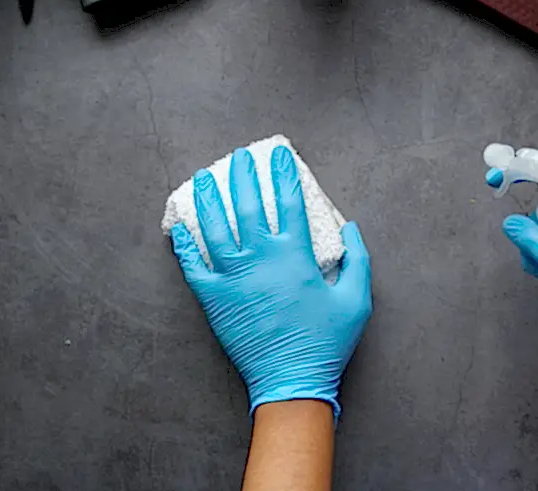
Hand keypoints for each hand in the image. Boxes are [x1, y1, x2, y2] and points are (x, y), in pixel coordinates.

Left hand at [171, 147, 371, 416]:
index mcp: (295, 256)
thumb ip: (357, 260)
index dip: (284, 174)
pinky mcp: (214, 300)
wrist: (291, 382)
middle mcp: (261, 259)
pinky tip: (180, 227)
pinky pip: (193, 267)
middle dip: (243, 175)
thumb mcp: (357, 300)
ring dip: (209, 199)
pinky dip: (184, 246)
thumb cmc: (326, 343)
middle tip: (239, 157)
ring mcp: (234, 278)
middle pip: (248, 205)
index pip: (289, 202)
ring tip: (204, 178)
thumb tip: (351, 228)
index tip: (279, 154)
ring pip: (215, 228)